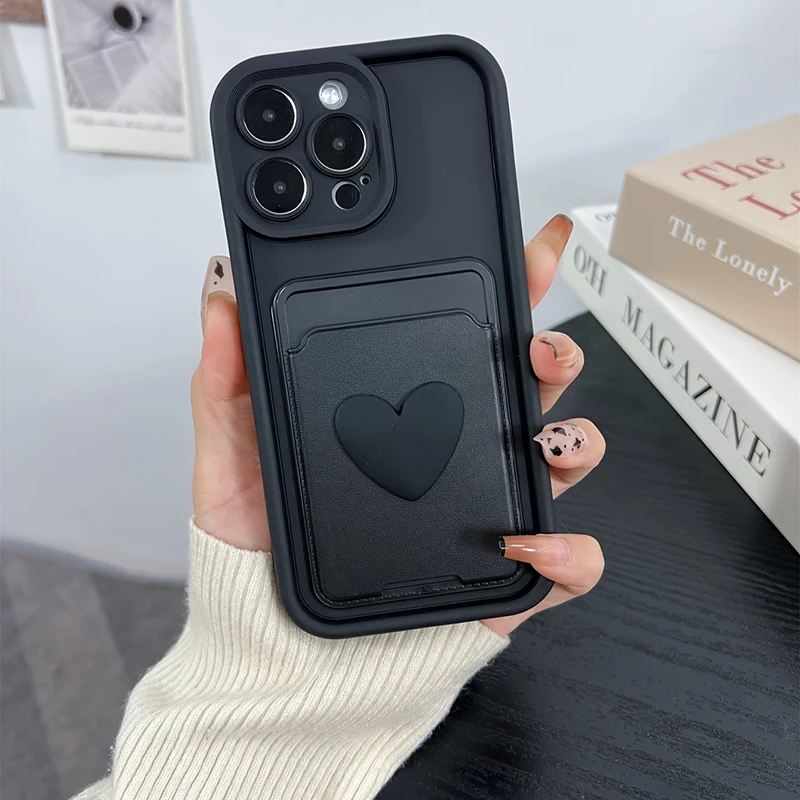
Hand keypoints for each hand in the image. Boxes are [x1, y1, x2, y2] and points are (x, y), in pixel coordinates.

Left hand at [191, 214, 604, 633]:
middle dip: (557, 352)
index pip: (471, 338)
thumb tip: (223, 293)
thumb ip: (230, 375)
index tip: (530, 253)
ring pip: (565, 458)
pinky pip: (566, 562)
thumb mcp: (235, 449)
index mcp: (413, 409)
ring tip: (542, 438)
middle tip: (537, 347)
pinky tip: (528, 543)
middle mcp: (460, 449)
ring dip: (576, 438)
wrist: (274, 636)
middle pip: (535, 386)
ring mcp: (489, 509)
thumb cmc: (262, 541)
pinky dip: (568, 552)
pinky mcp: (502, 576)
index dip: (511, 291)